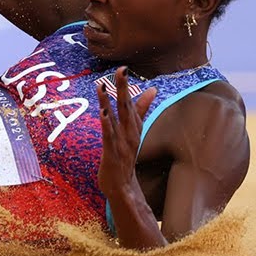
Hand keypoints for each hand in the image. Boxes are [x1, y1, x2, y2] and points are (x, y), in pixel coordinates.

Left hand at [96, 67, 157, 198]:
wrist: (124, 188)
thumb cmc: (126, 156)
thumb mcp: (134, 131)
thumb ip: (142, 110)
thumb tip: (152, 90)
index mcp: (134, 128)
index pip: (131, 103)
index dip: (126, 86)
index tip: (124, 67)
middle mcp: (130, 134)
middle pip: (126, 107)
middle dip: (122, 88)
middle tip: (120, 69)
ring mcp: (122, 144)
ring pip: (116, 119)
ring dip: (108, 102)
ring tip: (102, 86)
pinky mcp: (112, 154)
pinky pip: (109, 137)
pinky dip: (107, 125)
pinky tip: (102, 113)